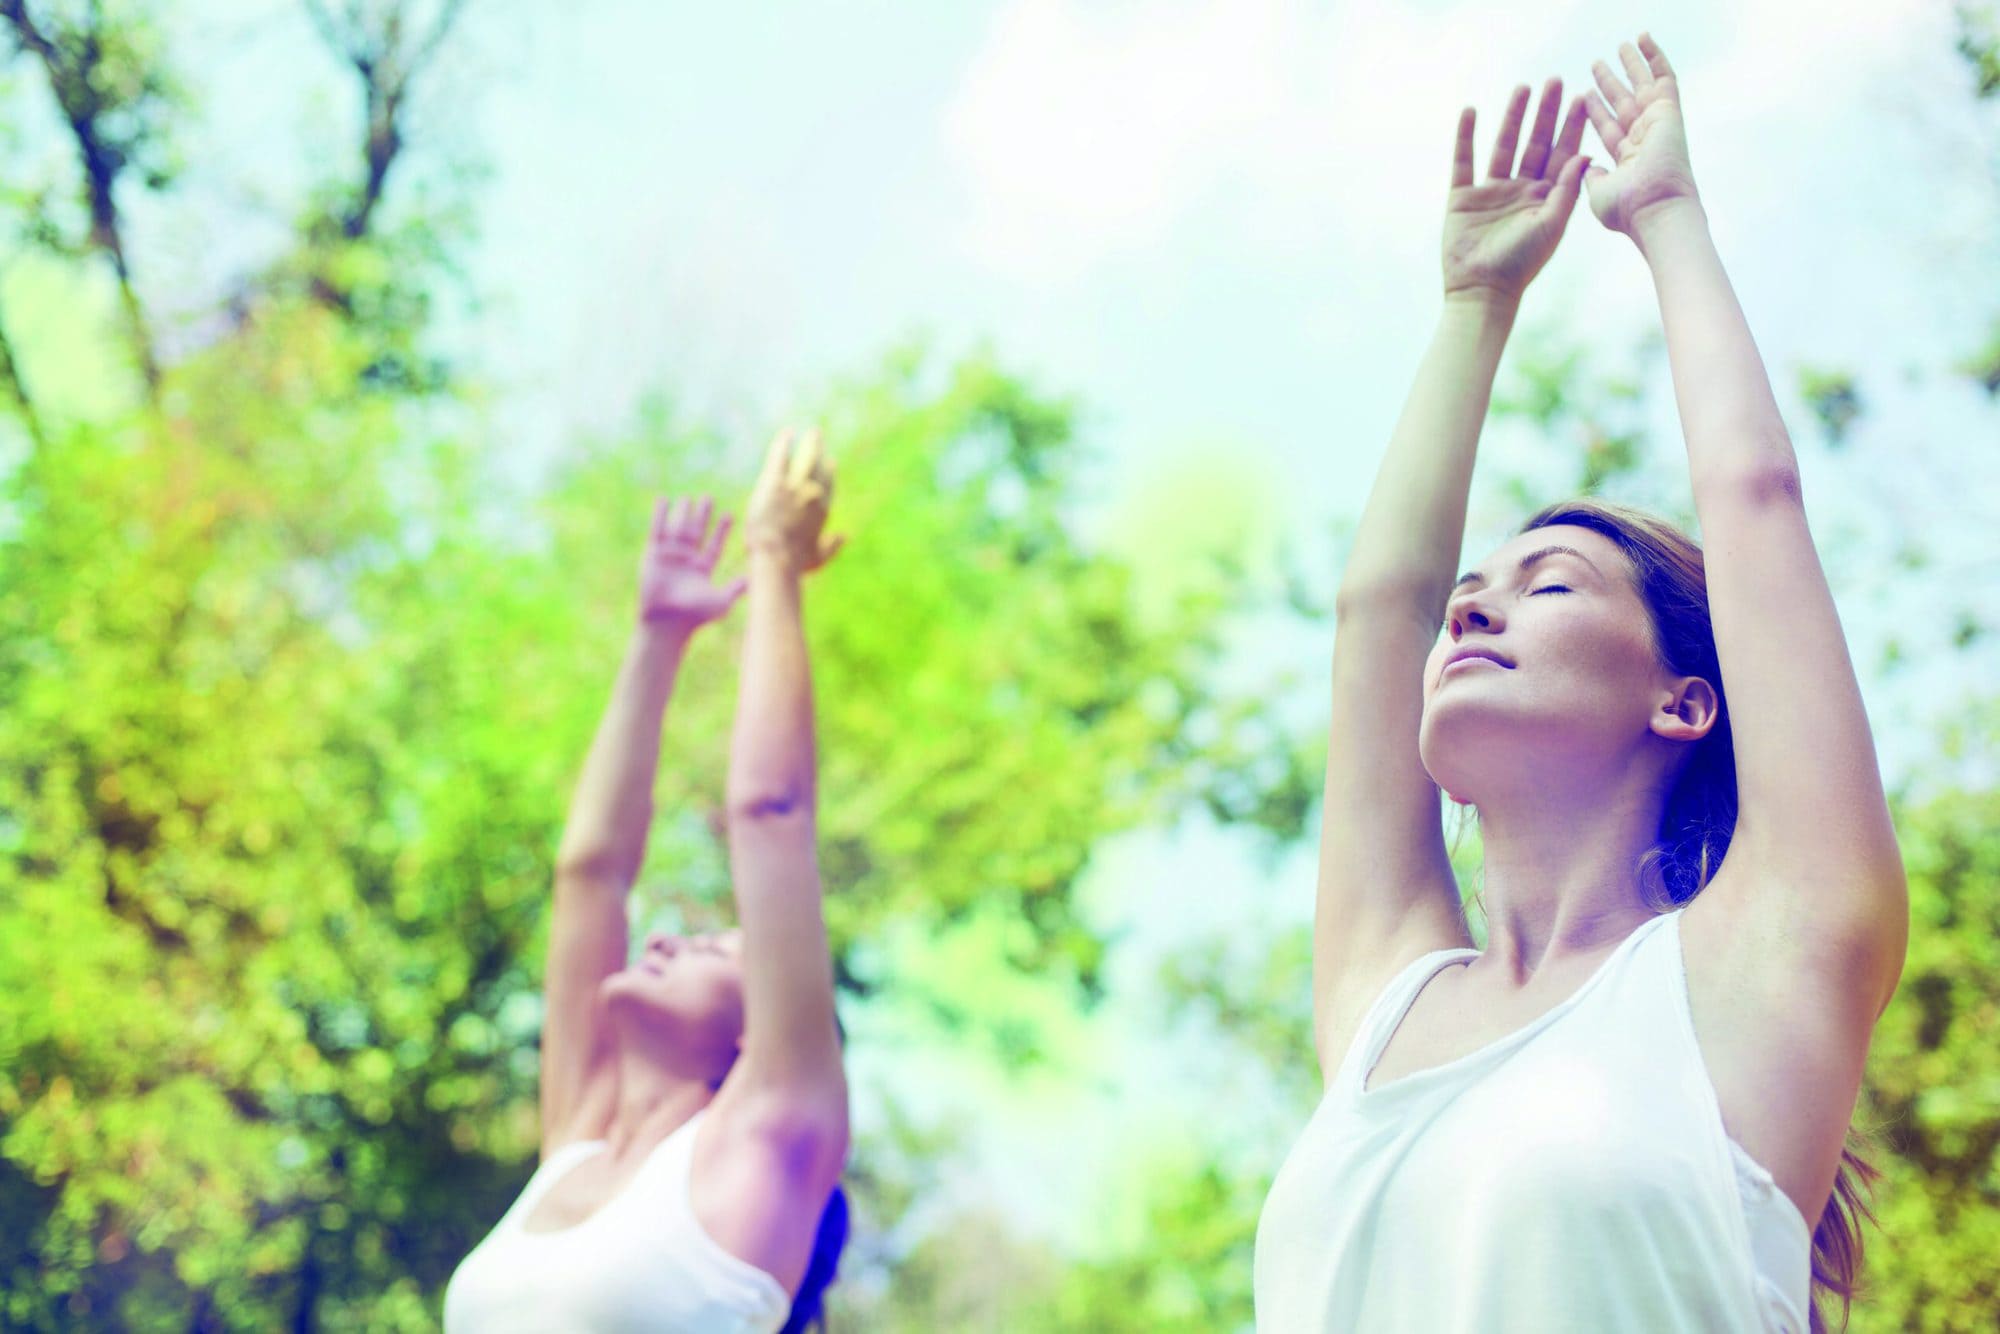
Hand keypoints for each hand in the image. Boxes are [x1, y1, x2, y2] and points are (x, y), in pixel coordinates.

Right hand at [637, 494, 746, 629]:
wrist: (667, 620)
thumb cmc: (695, 615)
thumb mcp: (721, 601)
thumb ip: (737, 588)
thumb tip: (756, 580)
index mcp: (701, 570)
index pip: (713, 546)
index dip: (721, 531)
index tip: (729, 515)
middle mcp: (685, 562)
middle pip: (695, 533)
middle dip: (701, 517)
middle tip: (708, 498)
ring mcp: (669, 557)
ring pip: (677, 529)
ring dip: (682, 514)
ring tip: (687, 498)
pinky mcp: (653, 555)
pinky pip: (657, 530)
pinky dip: (659, 515)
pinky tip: (664, 500)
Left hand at [743, 426, 844, 575]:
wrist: (777, 555)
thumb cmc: (795, 562)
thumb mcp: (818, 558)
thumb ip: (832, 547)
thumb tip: (844, 536)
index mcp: (822, 510)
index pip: (828, 486)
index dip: (829, 473)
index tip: (830, 462)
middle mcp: (813, 493)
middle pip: (819, 466)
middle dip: (820, 451)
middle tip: (819, 438)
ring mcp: (794, 485)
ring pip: (805, 458)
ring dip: (810, 443)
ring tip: (812, 432)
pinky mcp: (775, 481)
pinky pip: (781, 456)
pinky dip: (785, 443)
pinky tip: (788, 433)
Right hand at [1441, 78, 1590, 302]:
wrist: (1481, 291)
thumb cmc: (1521, 265)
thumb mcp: (1551, 226)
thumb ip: (1567, 189)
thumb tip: (1586, 153)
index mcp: (1546, 197)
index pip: (1562, 154)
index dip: (1572, 126)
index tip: (1582, 98)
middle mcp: (1520, 190)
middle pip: (1535, 143)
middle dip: (1546, 113)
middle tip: (1555, 81)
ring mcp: (1491, 192)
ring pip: (1504, 145)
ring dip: (1513, 117)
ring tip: (1522, 88)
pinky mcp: (1463, 197)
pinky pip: (1464, 160)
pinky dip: (1466, 137)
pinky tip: (1471, 112)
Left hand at [1582, 34, 1699, 237]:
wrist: (1655, 209)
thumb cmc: (1627, 210)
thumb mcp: (1599, 192)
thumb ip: (1592, 176)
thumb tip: (1587, 166)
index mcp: (1627, 159)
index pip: (1608, 128)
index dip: (1596, 111)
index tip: (1585, 94)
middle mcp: (1644, 139)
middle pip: (1624, 103)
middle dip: (1611, 83)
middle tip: (1597, 63)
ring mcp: (1657, 123)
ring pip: (1643, 86)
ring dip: (1631, 65)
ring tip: (1621, 45)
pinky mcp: (1668, 111)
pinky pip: (1663, 76)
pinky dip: (1654, 56)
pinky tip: (1643, 38)